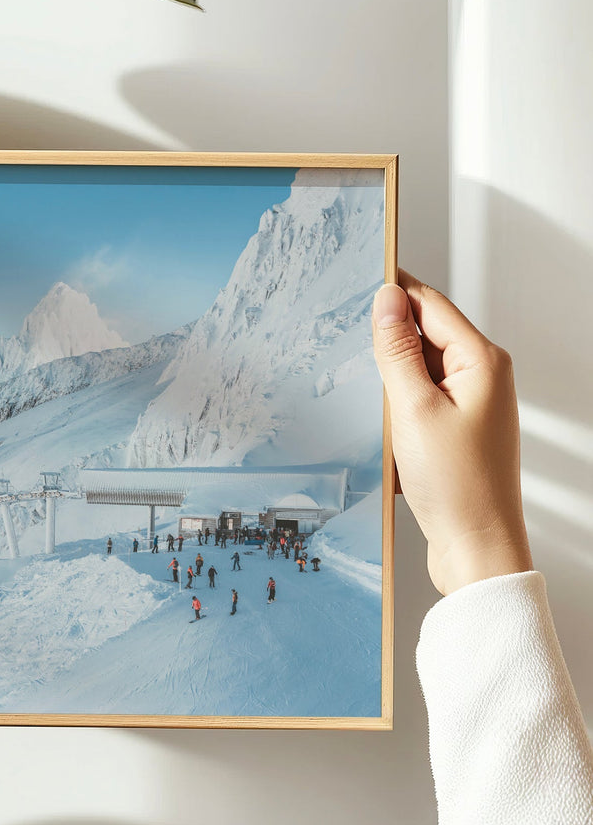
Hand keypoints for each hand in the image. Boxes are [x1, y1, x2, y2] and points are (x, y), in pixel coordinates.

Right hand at [371, 270, 532, 595]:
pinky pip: (419, 398)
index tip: (355, 278)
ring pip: (418, 368)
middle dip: (385, 337)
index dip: (392, 290)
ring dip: (388, 376)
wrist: (476, 547)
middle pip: (424, 333)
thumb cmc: (457, 485)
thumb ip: (398, 351)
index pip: (429, 304)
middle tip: (343, 339)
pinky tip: (378, 421)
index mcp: (481, 361)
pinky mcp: (456, 428)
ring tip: (365, 394)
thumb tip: (386, 300)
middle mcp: (482, 376)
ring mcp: (470, 403)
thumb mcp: (414, 410)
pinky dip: (396, 403)